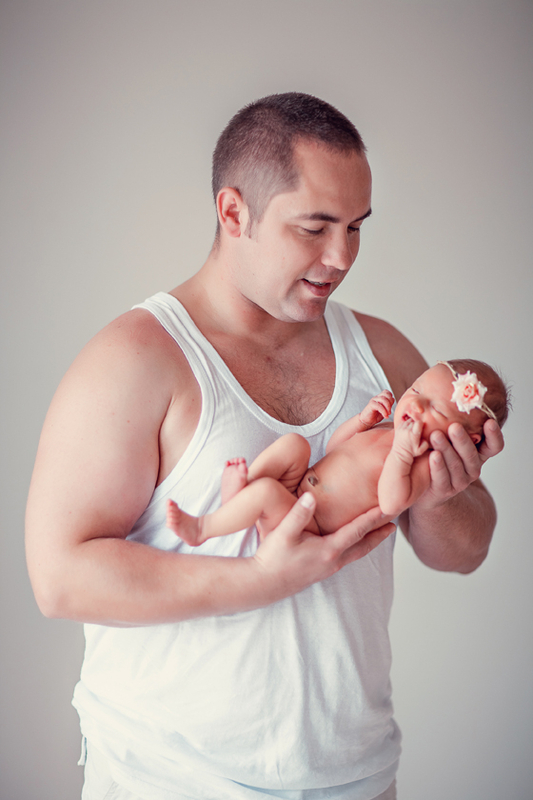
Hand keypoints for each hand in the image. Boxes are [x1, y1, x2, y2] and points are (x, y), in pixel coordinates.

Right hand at [252, 493, 395, 600]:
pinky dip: (357, 546)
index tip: (388, 508)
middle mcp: (333, 561)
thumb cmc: (271, 559)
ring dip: (370, 541)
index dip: (373, 518)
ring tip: (380, 532)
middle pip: (364, 545)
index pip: (357, 531)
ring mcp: (328, 567)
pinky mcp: (322, 570)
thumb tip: (311, 496)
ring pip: (357, 552)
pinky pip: (347, 556)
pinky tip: (353, 542)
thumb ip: (298, 514)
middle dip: (380, 533)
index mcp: (328, 550)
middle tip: (395, 522)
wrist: (262, 584)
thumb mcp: (283, 534)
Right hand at [359, 390, 394, 428]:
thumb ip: (388, 404)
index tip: (391, 407)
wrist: (366, 421)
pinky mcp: (371, 405)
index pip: (387, 392)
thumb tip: (393, 399)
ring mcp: (373, 400)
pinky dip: (384, 411)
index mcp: (380, 397)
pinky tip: (385, 416)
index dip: (391, 398)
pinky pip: (379, 406)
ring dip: (388, 407)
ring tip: (388, 414)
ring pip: (383, 399)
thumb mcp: (384, 410)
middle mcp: (377, 397)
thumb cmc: (375, 416)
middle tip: (390, 412)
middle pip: (386, 394)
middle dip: (390, 403)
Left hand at [392, 417, 429, 462]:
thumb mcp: (421, 450)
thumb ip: (426, 442)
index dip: (421, 423)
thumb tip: (424, 436)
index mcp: (413, 435)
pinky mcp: (397, 429)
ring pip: (408, 421)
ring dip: (412, 423)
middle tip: (417, 429)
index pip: (419, 422)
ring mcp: (401, 429)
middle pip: (414, 421)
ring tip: (413, 429)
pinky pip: (403, 422)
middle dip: (416, 424)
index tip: (422, 427)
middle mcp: (407, 430)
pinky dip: (406, 424)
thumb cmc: (411, 452)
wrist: (400, 454)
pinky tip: (408, 429)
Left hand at [416, 418, 503, 509]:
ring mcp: (460, 480)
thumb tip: (438, 394)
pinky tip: (432, 456)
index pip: (494, 446)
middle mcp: (473, 467)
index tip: (489, 422)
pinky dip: (438, 467)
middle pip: (472, 455)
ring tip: (436, 436)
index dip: (494, 435)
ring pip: (457, 465)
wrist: (423, 485)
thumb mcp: (444, 436)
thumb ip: (446, 421)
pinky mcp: (445, 489)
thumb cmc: (434, 453)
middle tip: (454, 426)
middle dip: (463, 440)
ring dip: (447, 450)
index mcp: (478, 452)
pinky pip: (443, 478)